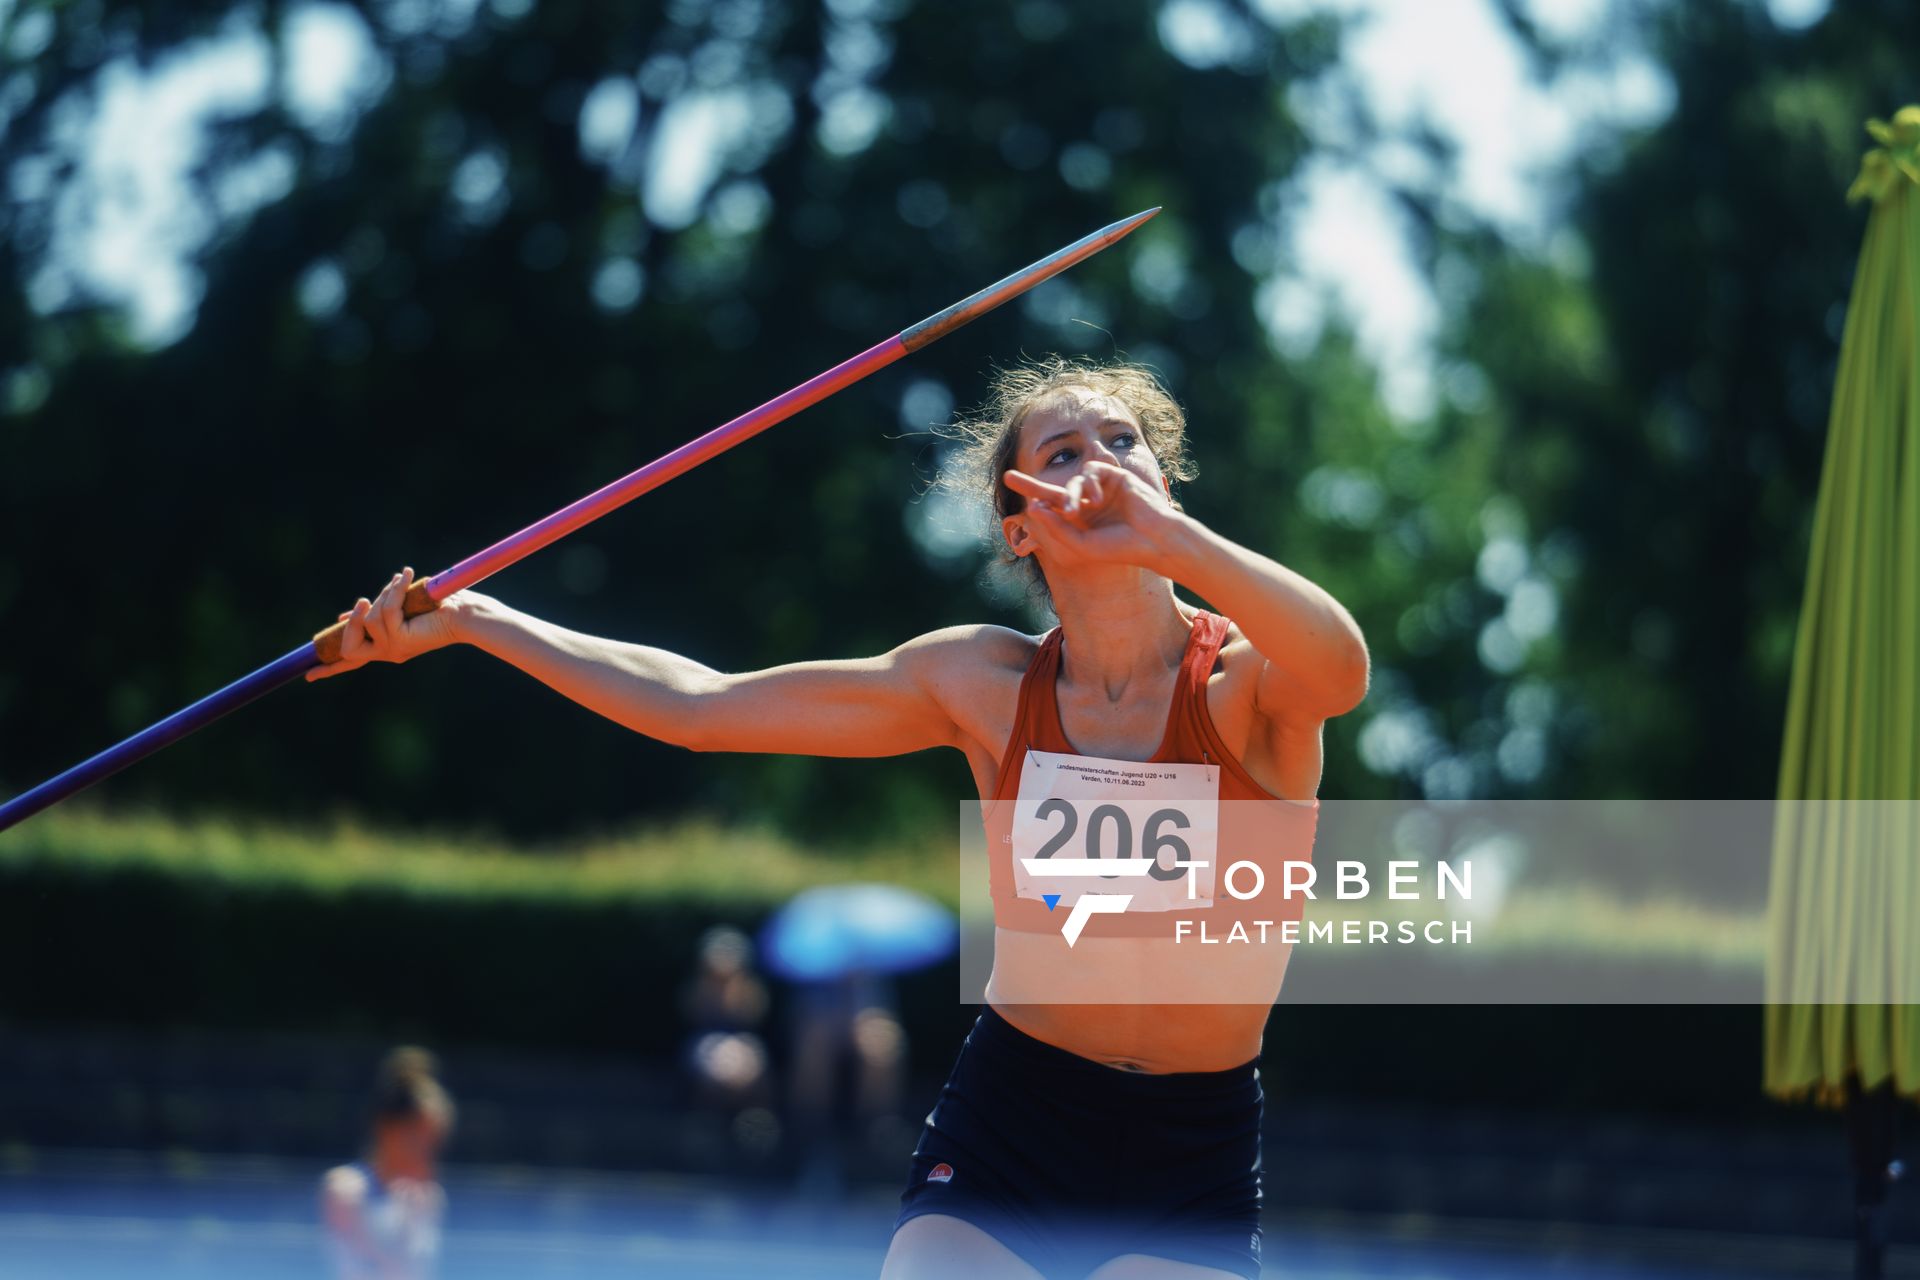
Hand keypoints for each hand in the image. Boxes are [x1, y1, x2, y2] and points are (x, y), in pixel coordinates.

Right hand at [307, 567, 462, 681]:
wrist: (467, 613)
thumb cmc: (438, 607)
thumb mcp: (397, 609)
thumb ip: (372, 614)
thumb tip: (341, 618)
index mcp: (386, 647)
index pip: (351, 662)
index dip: (329, 669)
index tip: (308, 676)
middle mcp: (388, 653)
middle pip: (348, 649)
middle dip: (352, 621)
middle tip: (365, 601)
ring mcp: (394, 649)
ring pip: (368, 620)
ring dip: (385, 594)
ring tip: (402, 581)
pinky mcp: (401, 639)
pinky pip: (386, 611)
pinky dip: (396, 589)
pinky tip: (408, 576)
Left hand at [1002, 460, 1184, 574]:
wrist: (1153, 541)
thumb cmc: (1120, 548)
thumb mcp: (1081, 545)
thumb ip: (1057, 528)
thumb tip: (1033, 506)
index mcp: (1081, 522)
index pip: (1052, 508)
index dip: (1031, 499)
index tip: (1009, 495)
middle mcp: (1089, 504)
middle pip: (1054, 490)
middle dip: (1031, 484)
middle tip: (1008, 477)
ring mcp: (1102, 490)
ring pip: (1074, 481)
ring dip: (1069, 495)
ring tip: (1074, 511)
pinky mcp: (1115, 477)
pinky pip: (1092, 471)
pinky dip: (1088, 483)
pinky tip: (1095, 500)